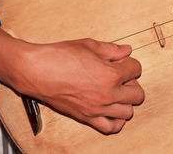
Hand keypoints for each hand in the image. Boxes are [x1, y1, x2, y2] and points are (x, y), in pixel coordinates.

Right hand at [0, 19, 144, 133]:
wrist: (35, 70)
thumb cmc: (59, 56)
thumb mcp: (89, 45)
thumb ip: (112, 49)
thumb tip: (127, 50)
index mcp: (110, 75)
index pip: (136, 70)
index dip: (130, 64)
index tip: (123, 62)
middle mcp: (107, 95)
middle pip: (137, 94)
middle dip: (132, 83)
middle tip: (121, 77)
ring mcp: (97, 108)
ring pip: (128, 113)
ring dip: (126, 101)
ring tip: (116, 92)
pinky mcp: (86, 117)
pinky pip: (111, 127)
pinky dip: (116, 121)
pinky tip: (112, 109)